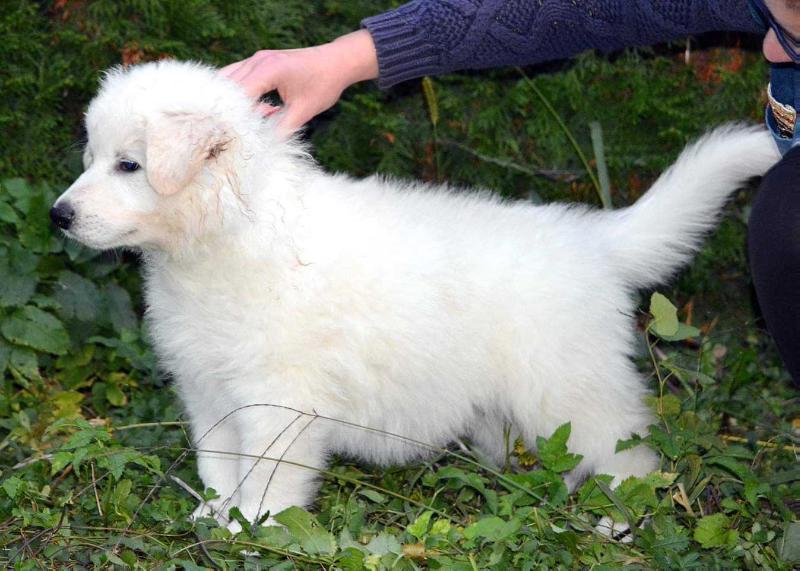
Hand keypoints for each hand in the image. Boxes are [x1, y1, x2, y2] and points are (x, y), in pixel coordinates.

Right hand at [220, 30, 378, 131]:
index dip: (233, 117)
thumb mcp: (304, 111)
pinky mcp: (257, 62)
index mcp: (269, 70)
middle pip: (228, 88)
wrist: (337, 61)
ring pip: (228, 81)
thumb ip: (281, 129)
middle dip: (230, 111)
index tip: (233, 136)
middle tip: (238, 132)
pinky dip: (240, 95)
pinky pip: (237, 78)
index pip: (238, 96)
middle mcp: (257, 61)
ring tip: (253, 120)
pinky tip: (260, 110)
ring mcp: (255, 59)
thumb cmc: (324, 84)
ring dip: (234, 103)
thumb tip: (263, 147)